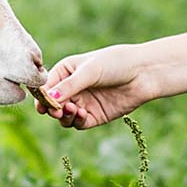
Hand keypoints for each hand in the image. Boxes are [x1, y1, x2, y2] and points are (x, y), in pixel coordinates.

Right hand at [33, 44, 157, 130]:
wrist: (144, 73)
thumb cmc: (116, 63)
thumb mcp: (90, 70)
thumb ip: (69, 86)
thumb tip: (50, 99)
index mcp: (66, 71)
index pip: (46, 86)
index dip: (42, 96)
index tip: (43, 103)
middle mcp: (72, 88)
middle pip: (53, 104)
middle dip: (52, 108)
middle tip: (55, 110)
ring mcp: (83, 103)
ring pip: (63, 117)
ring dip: (63, 116)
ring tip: (71, 110)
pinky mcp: (94, 116)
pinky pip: (78, 123)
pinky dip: (76, 121)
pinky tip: (81, 114)